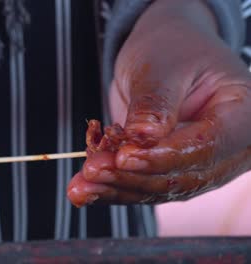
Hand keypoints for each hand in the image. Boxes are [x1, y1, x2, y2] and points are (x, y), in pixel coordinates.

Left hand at [68, 0, 250, 205]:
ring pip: (160, 189)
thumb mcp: (162, 66)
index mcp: (241, 114)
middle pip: (182, 176)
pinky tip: (86, 190)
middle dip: (132, 178)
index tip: (123, 157)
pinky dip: (113, 188)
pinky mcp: (170, 168)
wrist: (163, 52)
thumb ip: (155, 103)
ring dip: (117, 189)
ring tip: (81, 186)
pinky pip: (144, 186)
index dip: (162, 157)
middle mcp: (227, 146)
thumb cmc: (170, 49)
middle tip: (92, 171)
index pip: (205, 147)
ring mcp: (199, 161)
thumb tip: (143, 138)